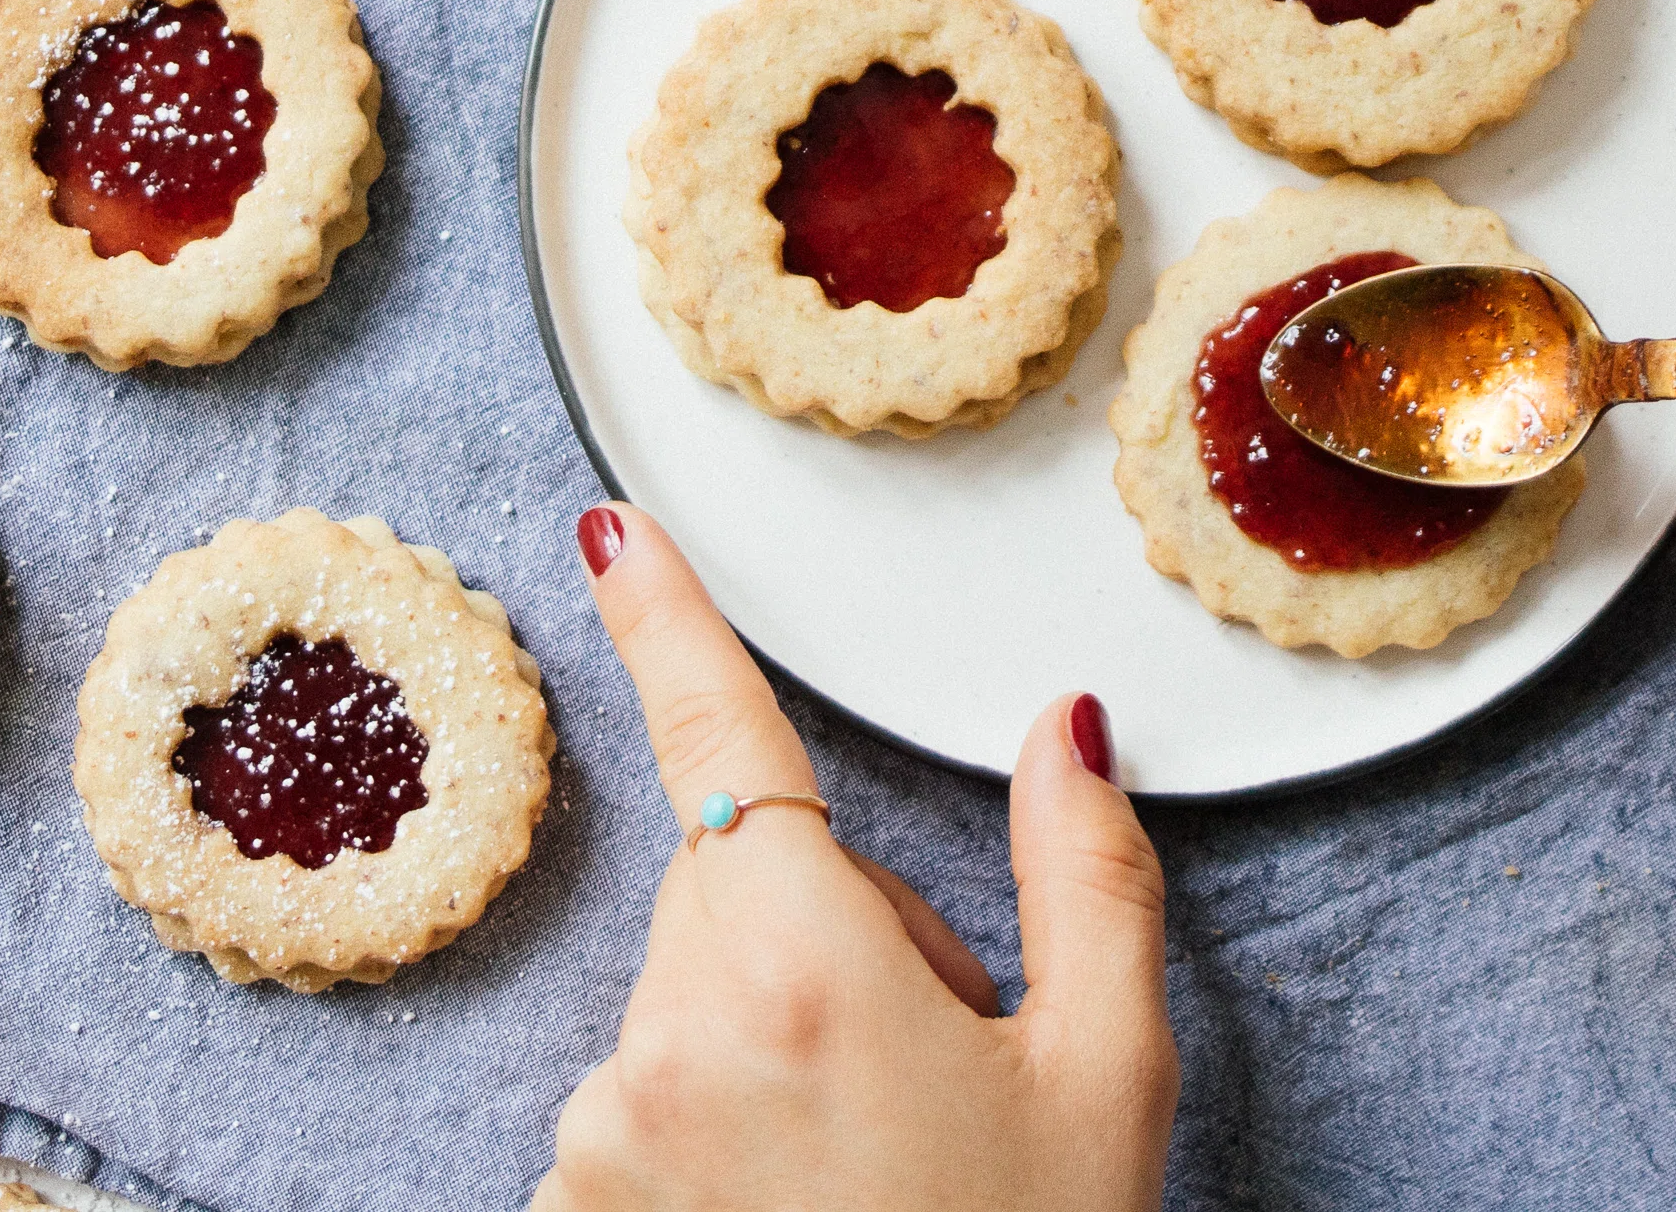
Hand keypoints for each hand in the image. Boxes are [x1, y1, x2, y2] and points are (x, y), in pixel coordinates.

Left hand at [534, 504, 1177, 1211]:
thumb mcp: (1104, 1083)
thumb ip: (1086, 881)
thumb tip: (1068, 731)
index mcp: (796, 966)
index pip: (722, 739)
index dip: (665, 620)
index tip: (607, 531)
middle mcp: (666, 1035)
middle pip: (740, 883)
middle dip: (831, 929)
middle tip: (940, 1066)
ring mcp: (601, 1135)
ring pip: (693, 1000)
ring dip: (772, 1040)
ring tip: (877, 1165)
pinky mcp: (572, 1206)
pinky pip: (644, 1106)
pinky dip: (712, 1132)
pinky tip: (804, 1208)